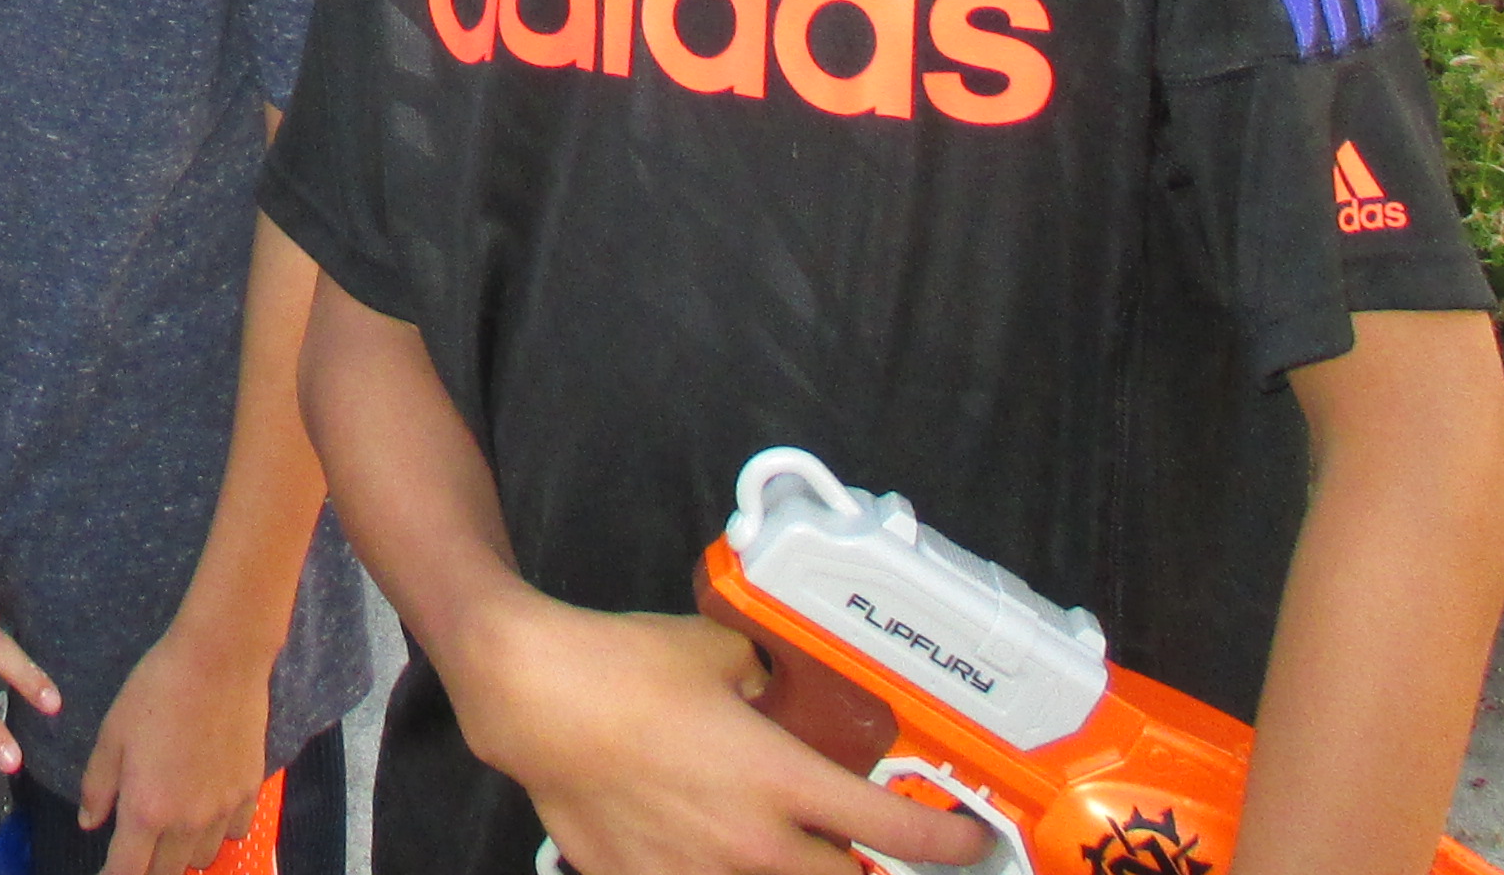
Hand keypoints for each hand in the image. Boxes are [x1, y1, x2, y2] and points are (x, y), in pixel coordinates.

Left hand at [77, 618, 274, 874]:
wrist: (219, 660)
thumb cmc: (156, 690)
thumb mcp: (112, 734)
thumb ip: (98, 785)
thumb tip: (89, 822)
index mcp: (146, 810)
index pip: (127, 872)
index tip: (105, 874)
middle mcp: (187, 821)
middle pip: (166, 874)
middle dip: (146, 869)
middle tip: (135, 848)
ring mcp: (223, 809)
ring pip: (202, 859)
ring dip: (181, 854)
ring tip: (170, 829)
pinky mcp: (250, 791)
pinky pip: (234, 834)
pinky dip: (217, 833)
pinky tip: (206, 809)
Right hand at [443, 598, 987, 874]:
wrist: (534, 698)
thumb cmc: (626, 666)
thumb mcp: (717, 651)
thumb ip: (765, 679)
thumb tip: (778, 688)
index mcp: (781, 782)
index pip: (893, 832)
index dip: (947, 843)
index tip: (968, 842)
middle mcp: (754, 846)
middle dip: (861, 868)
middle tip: (858, 841)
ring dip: (792, 872)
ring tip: (775, 842)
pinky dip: (716, 873)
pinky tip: (700, 846)